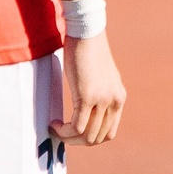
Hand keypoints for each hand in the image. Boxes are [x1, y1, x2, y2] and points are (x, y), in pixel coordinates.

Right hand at [51, 32, 126, 147]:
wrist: (87, 32)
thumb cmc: (87, 49)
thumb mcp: (98, 75)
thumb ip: (97, 91)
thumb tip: (84, 106)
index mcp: (118, 98)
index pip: (109, 132)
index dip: (90, 138)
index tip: (73, 133)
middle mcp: (115, 101)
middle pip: (98, 138)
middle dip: (77, 141)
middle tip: (61, 134)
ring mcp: (103, 100)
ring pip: (87, 136)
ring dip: (69, 138)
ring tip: (56, 129)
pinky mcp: (88, 97)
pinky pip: (77, 126)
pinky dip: (64, 131)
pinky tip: (54, 124)